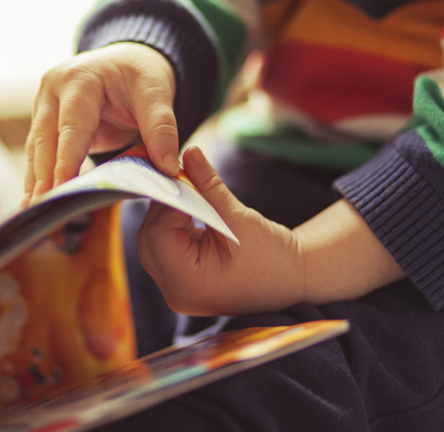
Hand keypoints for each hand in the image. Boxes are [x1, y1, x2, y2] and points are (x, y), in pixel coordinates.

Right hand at [22, 42, 179, 207]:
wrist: (127, 62)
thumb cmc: (141, 74)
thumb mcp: (157, 92)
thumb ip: (162, 127)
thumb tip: (168, 168)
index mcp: (79, 79)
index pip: (71, 126)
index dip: (66, 161)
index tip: (62, 192)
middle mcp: (52, 91)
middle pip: (46, 142)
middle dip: (45, 181)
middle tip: (43, 216)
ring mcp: (43, 108)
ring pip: (37, 153)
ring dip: (36, 187)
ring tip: (34, 220)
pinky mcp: (45, 125)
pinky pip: (40, 157)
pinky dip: (39, 182)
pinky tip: (34, 209)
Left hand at [137, 146, 306, 315]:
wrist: (294, 279)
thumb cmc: (272, 255)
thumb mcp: (238, 216)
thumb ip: (208, 185)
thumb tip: (188, 151)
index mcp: (188, 284)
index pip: (158, 235)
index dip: (169, 203)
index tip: (186, 180)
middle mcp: (176, 292)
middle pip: (150, 238)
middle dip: (164, 206)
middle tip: (183, 180)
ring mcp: (177, 289)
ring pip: (153, 240)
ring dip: (168, 214)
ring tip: (190, 193)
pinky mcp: (182, 280)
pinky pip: (164, 247)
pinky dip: (173, 225)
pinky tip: (191, 209)